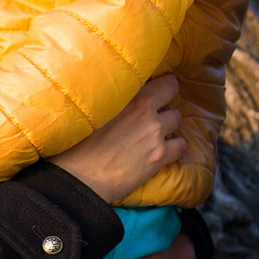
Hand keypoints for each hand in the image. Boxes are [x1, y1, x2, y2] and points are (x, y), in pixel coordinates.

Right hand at [51, 75, 184, 204]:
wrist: (80, 176)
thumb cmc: (77, 143)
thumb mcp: (95, 108)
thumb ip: (114, 97)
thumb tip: (121, 92)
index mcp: (130, 96)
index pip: (165, 81)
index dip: (162, 86)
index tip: (156, 91)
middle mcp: (146, 111)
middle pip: (172, 96)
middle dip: (165, 101)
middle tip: (153, 110)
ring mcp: (156, 134)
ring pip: (177, 119)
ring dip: (168, 123)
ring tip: (154, 131)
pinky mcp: (160, 156)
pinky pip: (180, 145)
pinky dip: (174, 146)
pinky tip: (161, 149)